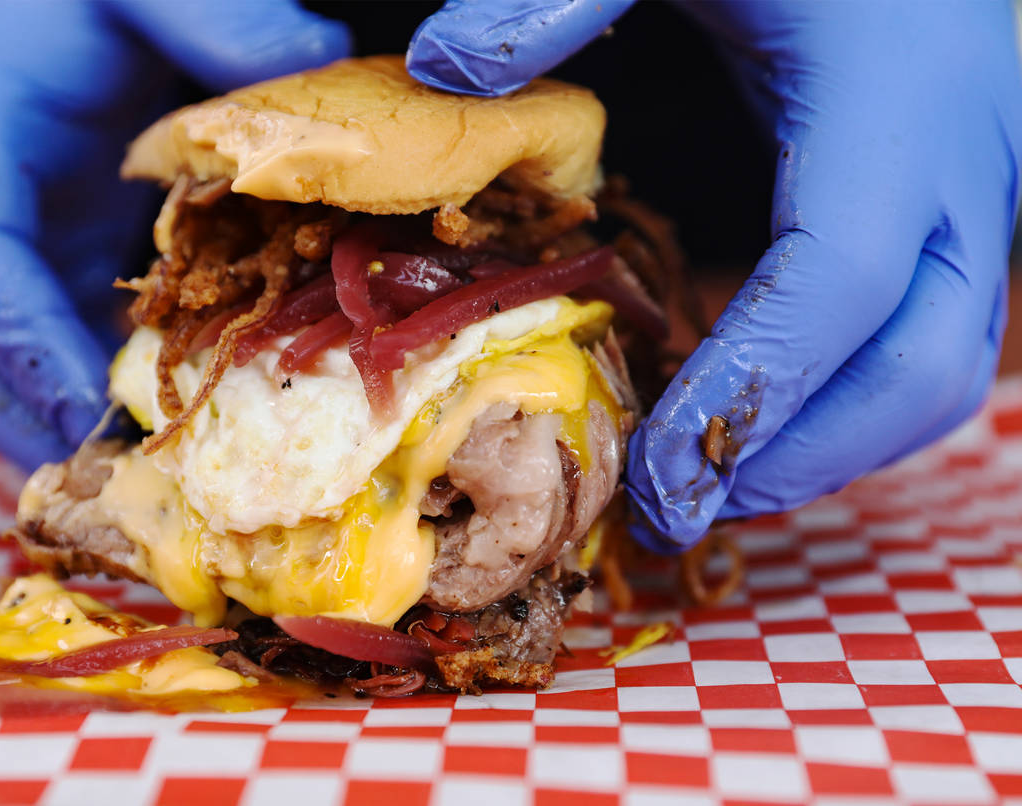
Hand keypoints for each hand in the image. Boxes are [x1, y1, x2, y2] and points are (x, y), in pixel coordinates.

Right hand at [0, 0, 348, 468]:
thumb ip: (208, 21)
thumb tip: (318, 68)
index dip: (30, 349)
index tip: (94, 411)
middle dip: (34, 420)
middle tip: (122, 489)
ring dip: (63, 419)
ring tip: (144, 479)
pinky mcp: (19, 253)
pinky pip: (39, 336)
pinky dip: (88, 379)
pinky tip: (160, 406)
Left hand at [408, 1, 1020, 549]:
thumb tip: (438, 68)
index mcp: (894, 106)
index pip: (842, 280)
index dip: (754, 384)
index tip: (658, 471)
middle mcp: (962, 169)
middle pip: (921, 371)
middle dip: (802, 458)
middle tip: (679, 508)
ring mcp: (976, 197)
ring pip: (934, 373)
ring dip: (826, 448)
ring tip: (707, 480)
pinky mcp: (958, 212)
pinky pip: (926, 341)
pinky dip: (844, 401)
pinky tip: (756, 409)